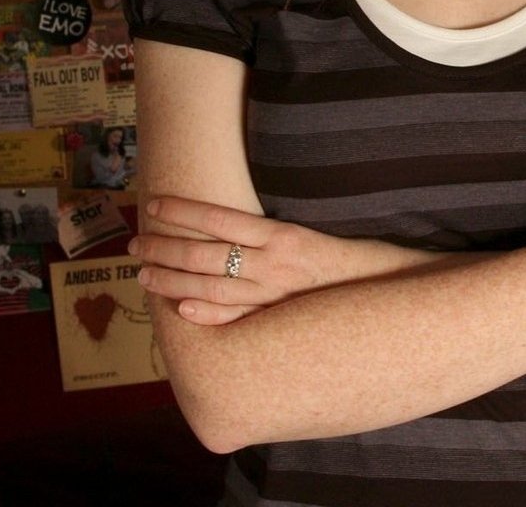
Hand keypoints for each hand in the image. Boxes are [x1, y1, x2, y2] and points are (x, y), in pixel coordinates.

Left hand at [131, 197, 349, 325]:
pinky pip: (236, 320)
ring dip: (173, 280)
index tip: (154, 203)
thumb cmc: (355, 259)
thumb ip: (275, 233)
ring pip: (211, 287)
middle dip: (165, 247)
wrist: (391, 293)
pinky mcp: (281, 321)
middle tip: (134, 244)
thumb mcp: (314, 234)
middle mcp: (274, 266)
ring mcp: (275, 297)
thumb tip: (235, 222)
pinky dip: (207, 314)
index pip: (220, 218)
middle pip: (205, 253)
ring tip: (144, 274)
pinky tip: (181, 309)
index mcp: (282, 235)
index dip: (184, 210)